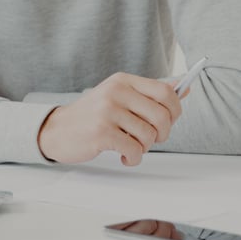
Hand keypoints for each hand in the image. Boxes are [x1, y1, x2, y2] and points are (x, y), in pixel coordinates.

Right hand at [37, 72, 182, 165]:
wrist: (56, 130)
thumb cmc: (92, 116)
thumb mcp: (119, 97)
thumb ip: (150, 93)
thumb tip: (183, 87)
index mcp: (122, 81)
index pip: (165, 91)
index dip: (175, 111)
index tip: (166, 122)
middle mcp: (115, 92)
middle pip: (162, 115)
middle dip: (162, 134)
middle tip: (149, 139)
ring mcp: (107, 111)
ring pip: (149, 135)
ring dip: (144, 148)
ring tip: (130, 147)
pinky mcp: (101, 132)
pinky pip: (135, 150)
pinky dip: (133, 159)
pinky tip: (123, 156)